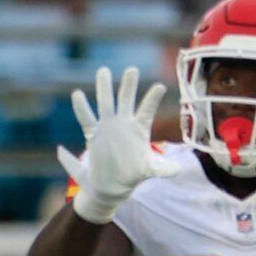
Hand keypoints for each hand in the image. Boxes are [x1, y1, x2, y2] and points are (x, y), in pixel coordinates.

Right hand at [57, 66, 177, 222]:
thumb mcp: (150, 170)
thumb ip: (162, 168)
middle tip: (132, 70)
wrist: (112, 185)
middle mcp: (123, 122)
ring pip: (105, 103)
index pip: (147, 110)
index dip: (152, 99)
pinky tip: (77, 94)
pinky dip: (82, 108)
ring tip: (103, 71)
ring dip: (104, 88)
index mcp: (140, 128)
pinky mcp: (93, 134)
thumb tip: (177, 170)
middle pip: (126, 99)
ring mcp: (107, 126)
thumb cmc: (134, 174)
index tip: (160, 86)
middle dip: (128, 85)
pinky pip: (86, 119)